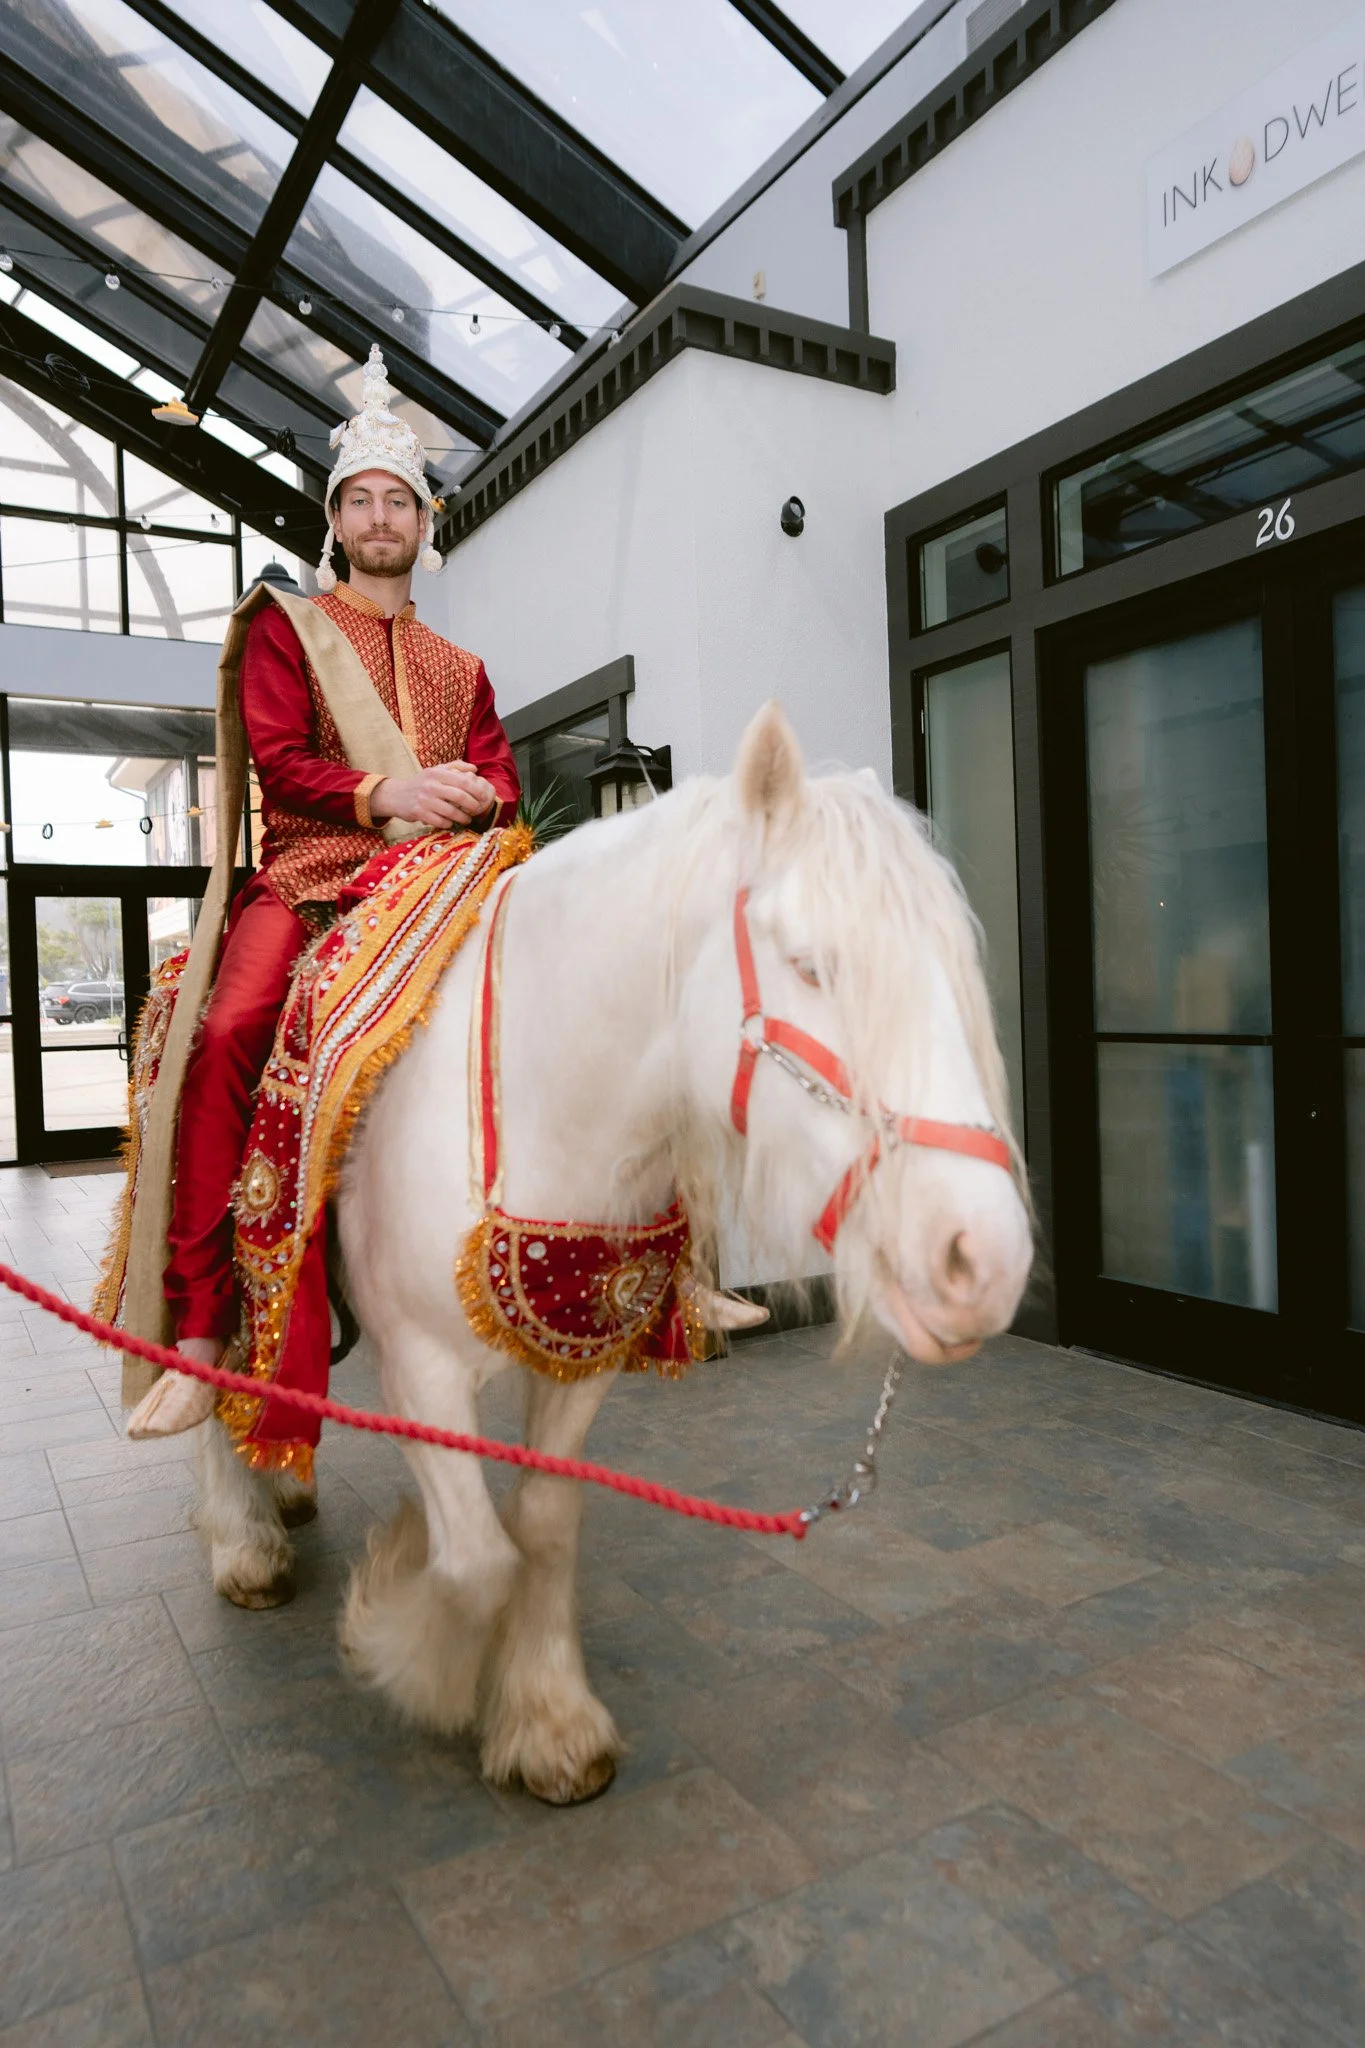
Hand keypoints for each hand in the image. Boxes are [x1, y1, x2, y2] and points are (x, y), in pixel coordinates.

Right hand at [371, 761, 495, 827]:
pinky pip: (440, 821)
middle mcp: (431, 785)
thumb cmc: (421, 783)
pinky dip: (449, 823)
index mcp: (437, 773)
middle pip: (460, 797)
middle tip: (478, 810)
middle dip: (473, 805)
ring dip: (463, 817)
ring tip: (467, 819)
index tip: (484, 797)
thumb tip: (474, 769)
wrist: (396, 795)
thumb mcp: (436, 770)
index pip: (463, 782)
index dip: (477, 790)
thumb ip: (456, 767)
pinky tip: (451, 823)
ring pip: (451, 812)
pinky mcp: (419, 813)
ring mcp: (424, 800)